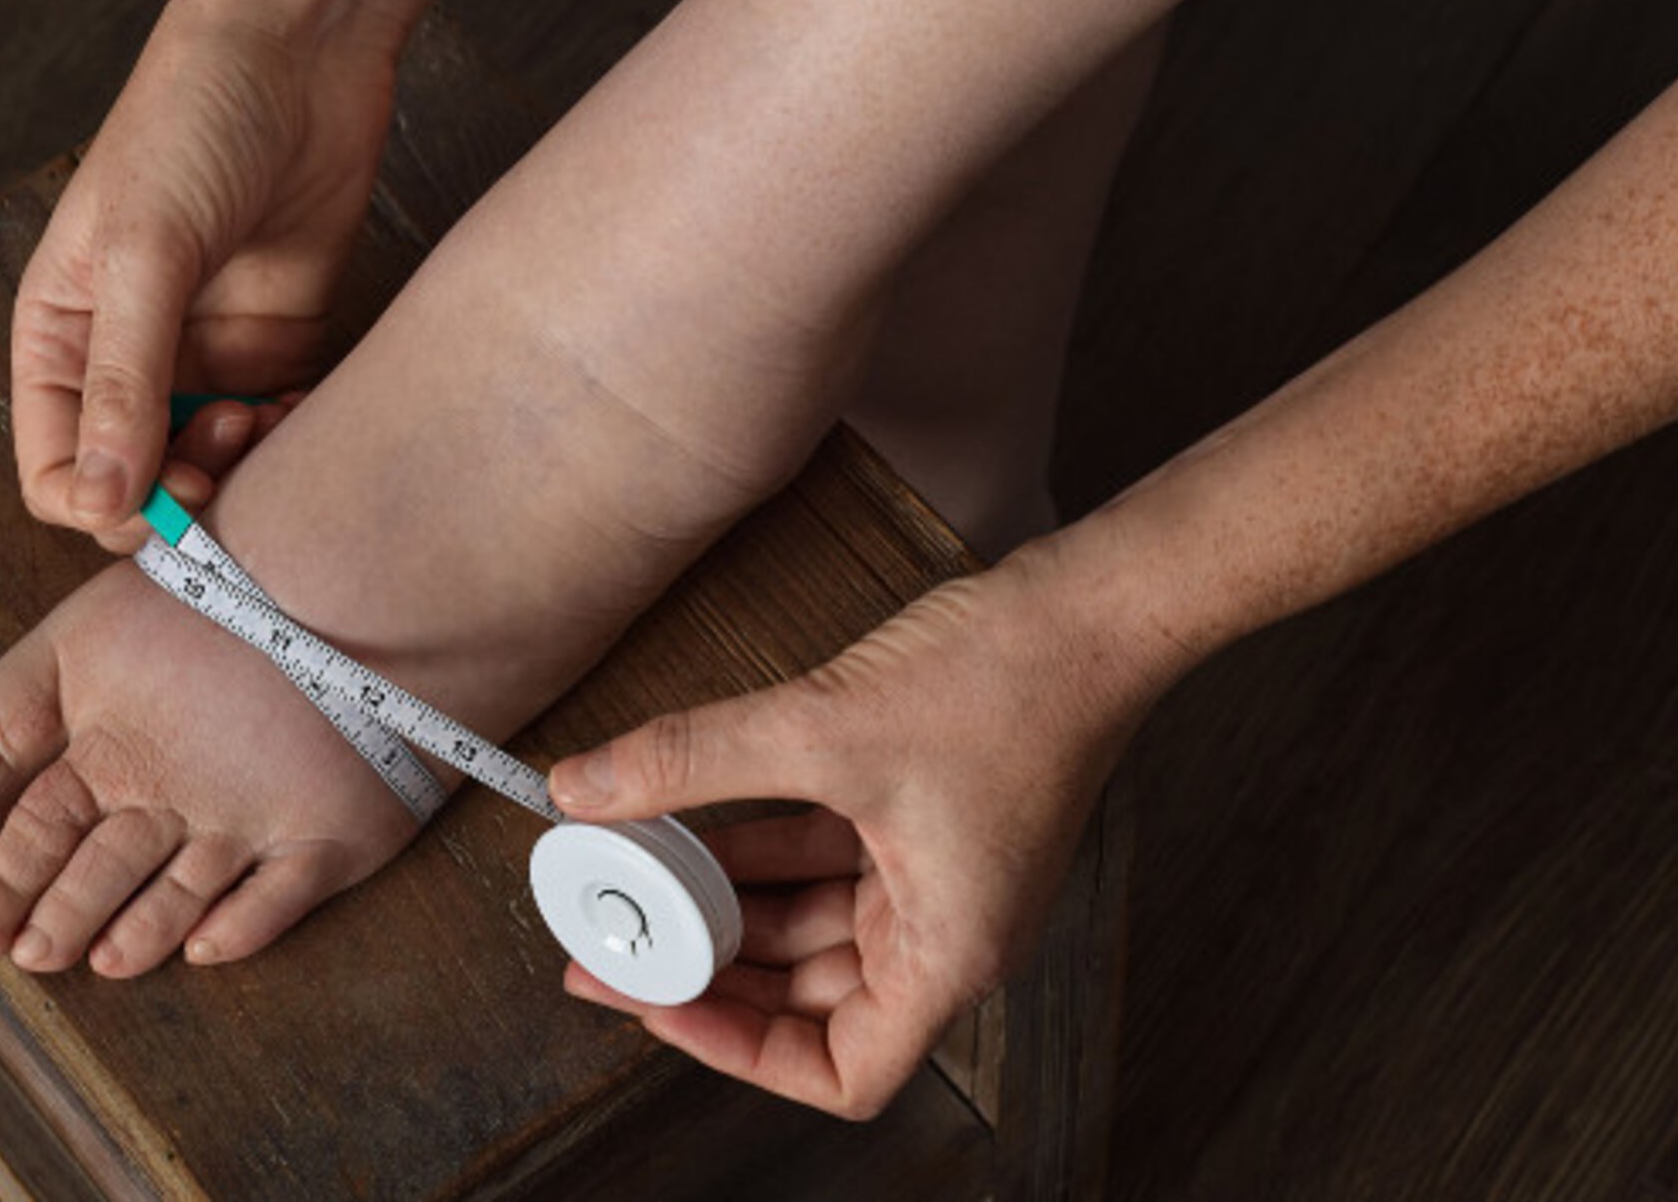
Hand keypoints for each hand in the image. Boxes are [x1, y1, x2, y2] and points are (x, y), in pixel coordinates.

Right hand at [11, 0, 398, 548]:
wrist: (299, 48)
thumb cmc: (193, 122)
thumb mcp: (145, 252)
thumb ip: (124, 382)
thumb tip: (99, 501)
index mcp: (61, 335)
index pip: (57, 472)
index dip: (103, 507)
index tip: (163, 502)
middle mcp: (128, 354)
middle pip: (139, 482)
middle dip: (179, 497)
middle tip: (226, 457)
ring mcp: (207, 350)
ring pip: (214, 465)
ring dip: (241, 471)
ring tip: (267, 419)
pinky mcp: (278, 339)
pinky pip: (279, 426)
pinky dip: (291, 438)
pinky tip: (304, 409)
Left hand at [544, 546, 1174, 1118]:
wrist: (1096, 605)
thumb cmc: (1010, 682)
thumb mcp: (823, 726)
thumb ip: (691, 761)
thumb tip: (581, 787)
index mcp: (948, 954)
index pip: (842, 1073)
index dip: (739, 1051)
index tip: (660, 1002)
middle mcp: (947, 933)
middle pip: (812, 1001)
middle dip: (709, 974)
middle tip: (611, 950)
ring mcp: (938, 877)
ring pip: (811, 925)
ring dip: (727, 904)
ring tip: (635, 879)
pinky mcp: (925, 819)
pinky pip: (825, 860)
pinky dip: (759, 850)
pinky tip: (689, 823)